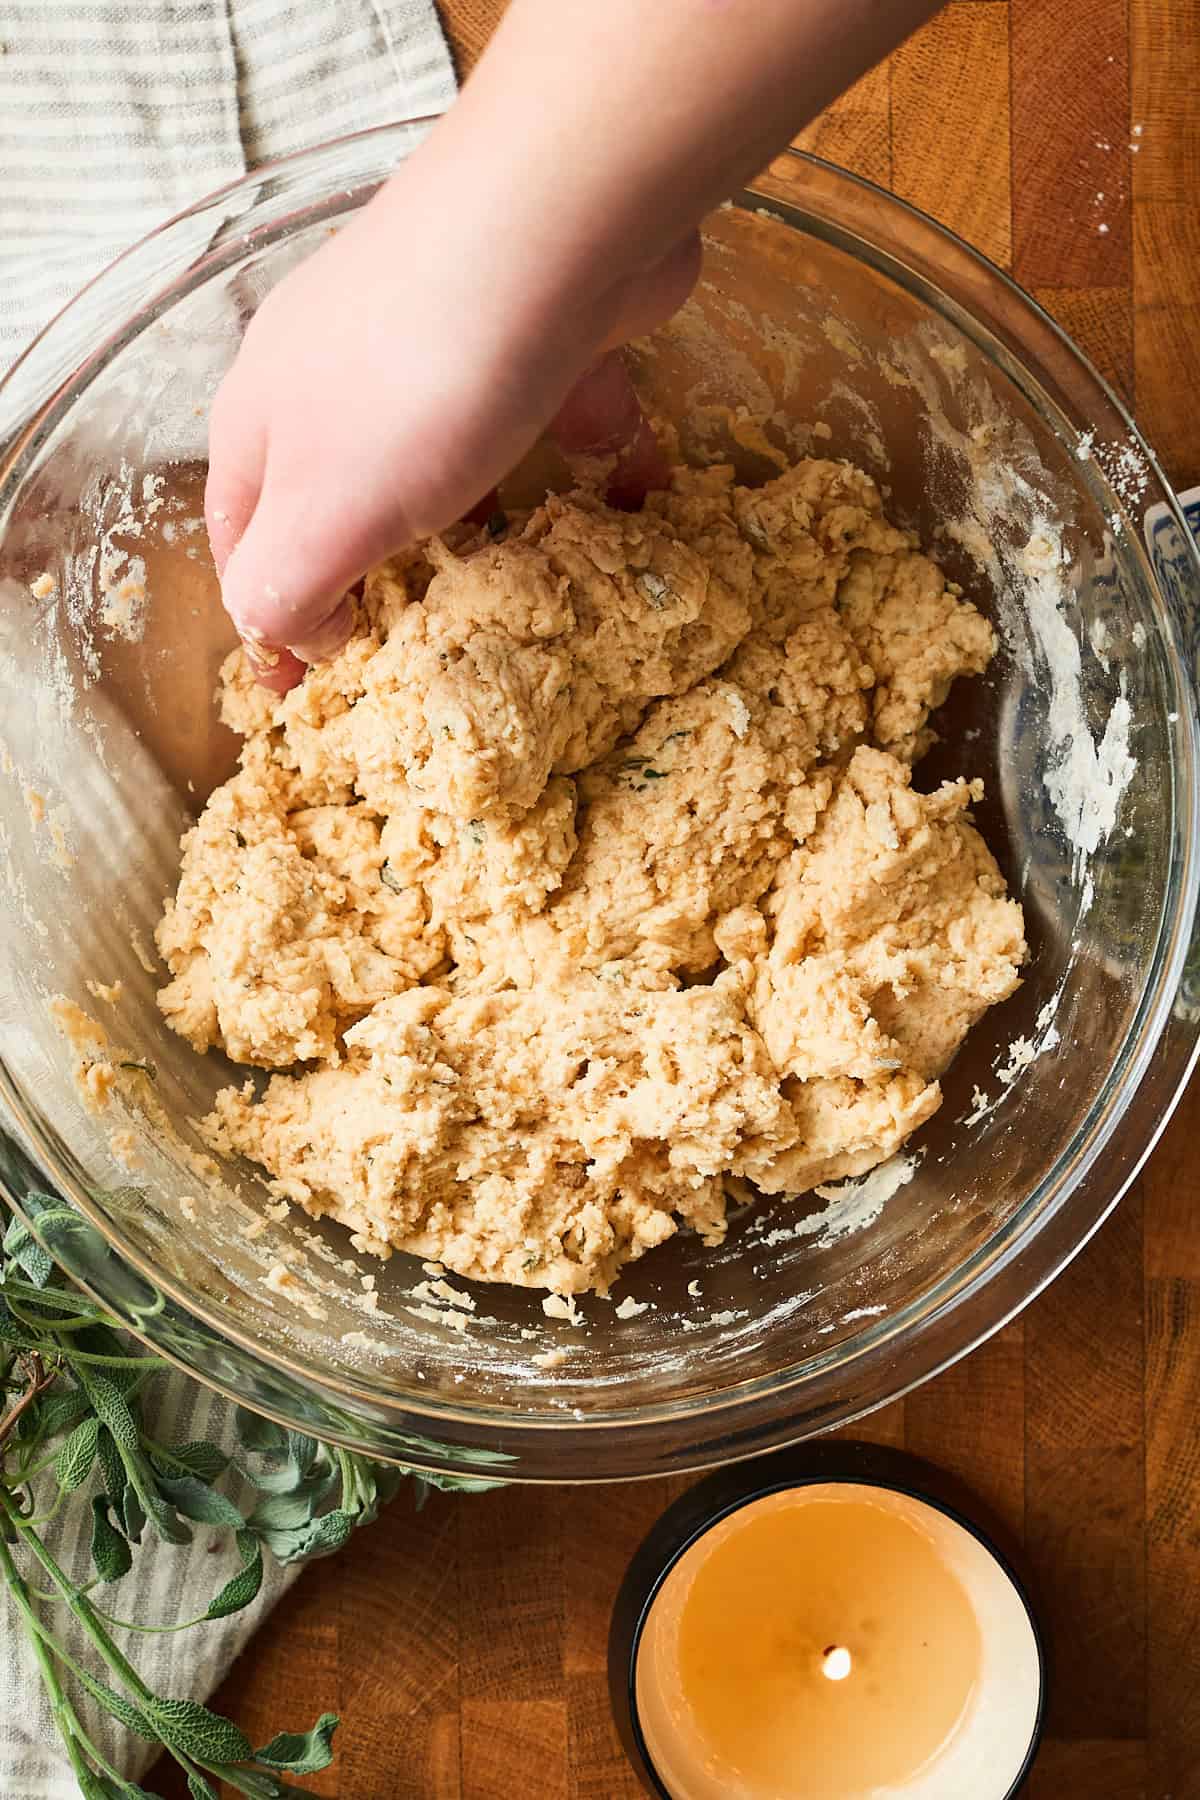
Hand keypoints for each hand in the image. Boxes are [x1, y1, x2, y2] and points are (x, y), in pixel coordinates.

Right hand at [206, 154, 697, 692]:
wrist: (552, 223)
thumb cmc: (417, 383)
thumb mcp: (323, 513)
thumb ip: (284, 588)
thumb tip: (288, 635)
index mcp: (267, 425)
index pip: (243, 547)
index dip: (271, 626)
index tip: (310, 701)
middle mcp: (340, 382)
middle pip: (347, 509)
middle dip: (385, 584)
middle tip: (430, 658)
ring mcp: (442, 352)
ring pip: (457, 470)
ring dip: (487, 535)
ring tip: (526, 603)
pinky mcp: (540, 335)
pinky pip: (557, 420)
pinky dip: (590, 473)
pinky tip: (627, 511)